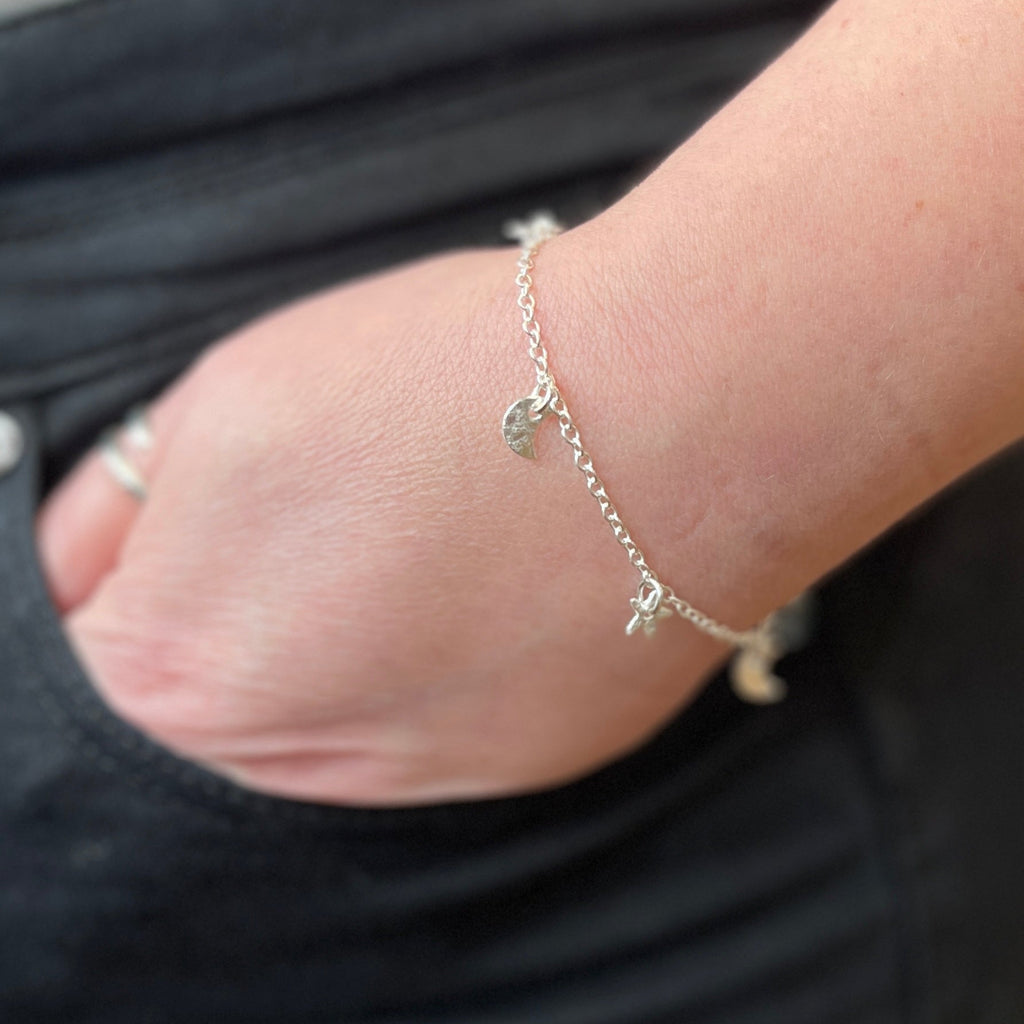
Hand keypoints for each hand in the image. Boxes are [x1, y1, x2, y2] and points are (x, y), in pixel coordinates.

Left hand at [36, 239, 717, 805]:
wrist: (673, 412)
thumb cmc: (447, 381)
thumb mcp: (224, 402)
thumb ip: (128, 511)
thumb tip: (96, 562)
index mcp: (180, 668)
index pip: (93, 639)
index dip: (145, 556)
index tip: (206, 504)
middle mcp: (291, 757)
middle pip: (215, 691)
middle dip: (241, 599)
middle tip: (333, 501)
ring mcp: (419, 774)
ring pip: (331, 712)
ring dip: (348, 636)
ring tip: (425, 530)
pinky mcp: (521, 767)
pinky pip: (433, 723)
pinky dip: (441, 658)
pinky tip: (492, 575)